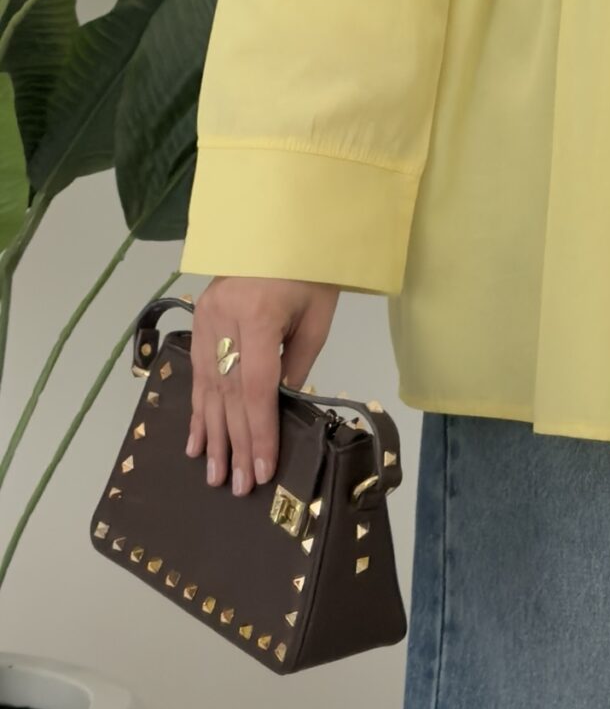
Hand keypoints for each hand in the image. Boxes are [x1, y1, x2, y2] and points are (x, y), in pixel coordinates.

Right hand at [186, 275, 339, 497]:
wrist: (285, 223)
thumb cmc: (311, 268)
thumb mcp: (316, 318)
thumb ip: (297, 365)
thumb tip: (280, 409)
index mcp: (259, 316)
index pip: (256, 388)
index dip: (259, 433)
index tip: (261, 469)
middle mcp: (225, 319)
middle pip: (229, 394)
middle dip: (234, 443)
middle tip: (235, 485)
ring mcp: (207, 316)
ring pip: (208, 386)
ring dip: (211, 434)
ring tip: (213, 473)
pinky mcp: (200, 316)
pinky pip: (197, 370)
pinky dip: (197, 406)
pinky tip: (194, 438)